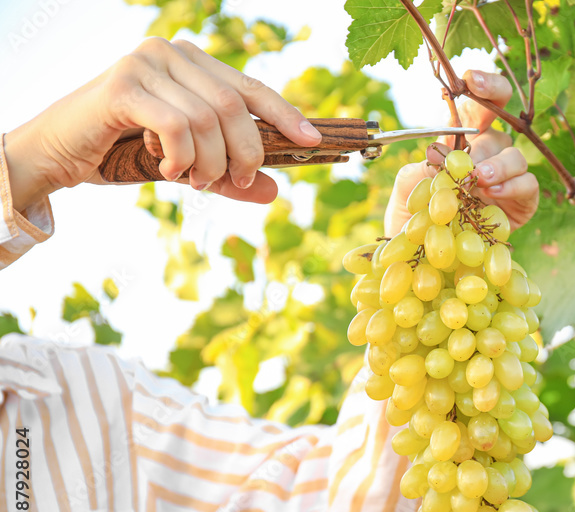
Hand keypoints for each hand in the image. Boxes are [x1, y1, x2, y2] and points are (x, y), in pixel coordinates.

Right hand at [3, 37, 321, 209]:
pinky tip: (171, 170)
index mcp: (192, 63)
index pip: (250, 87)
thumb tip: (274, 192)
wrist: (59, 153)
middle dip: (245, 152)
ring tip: (194, 180)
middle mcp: (171, 52)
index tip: (312, 140)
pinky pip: (176, 125)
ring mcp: (145, 63)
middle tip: (237, 182)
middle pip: (234, 105)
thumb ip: (229, 177)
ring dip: (210, 162)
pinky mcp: (123, 85)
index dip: (284, 114)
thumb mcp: (188, 166)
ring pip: (208, 119)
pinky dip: (182, 157)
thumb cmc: (125, 152)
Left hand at [384, 71, 538, 235]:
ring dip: (498, 166)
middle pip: (499, 132)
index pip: (480, 104)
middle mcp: (487, 155)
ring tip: (479, 182)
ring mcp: (507, 179)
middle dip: (484, 145)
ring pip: (516, 156)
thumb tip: (439, 160)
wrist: (423, 262)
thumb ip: (417, 172)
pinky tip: (493, 195)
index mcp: (460, 142)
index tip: (471, 81)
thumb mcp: (405, 193)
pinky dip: (513, 186)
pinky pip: (529, 184)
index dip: (484, 86)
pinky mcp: (522, 203)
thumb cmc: (414, 222)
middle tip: (469, 165)